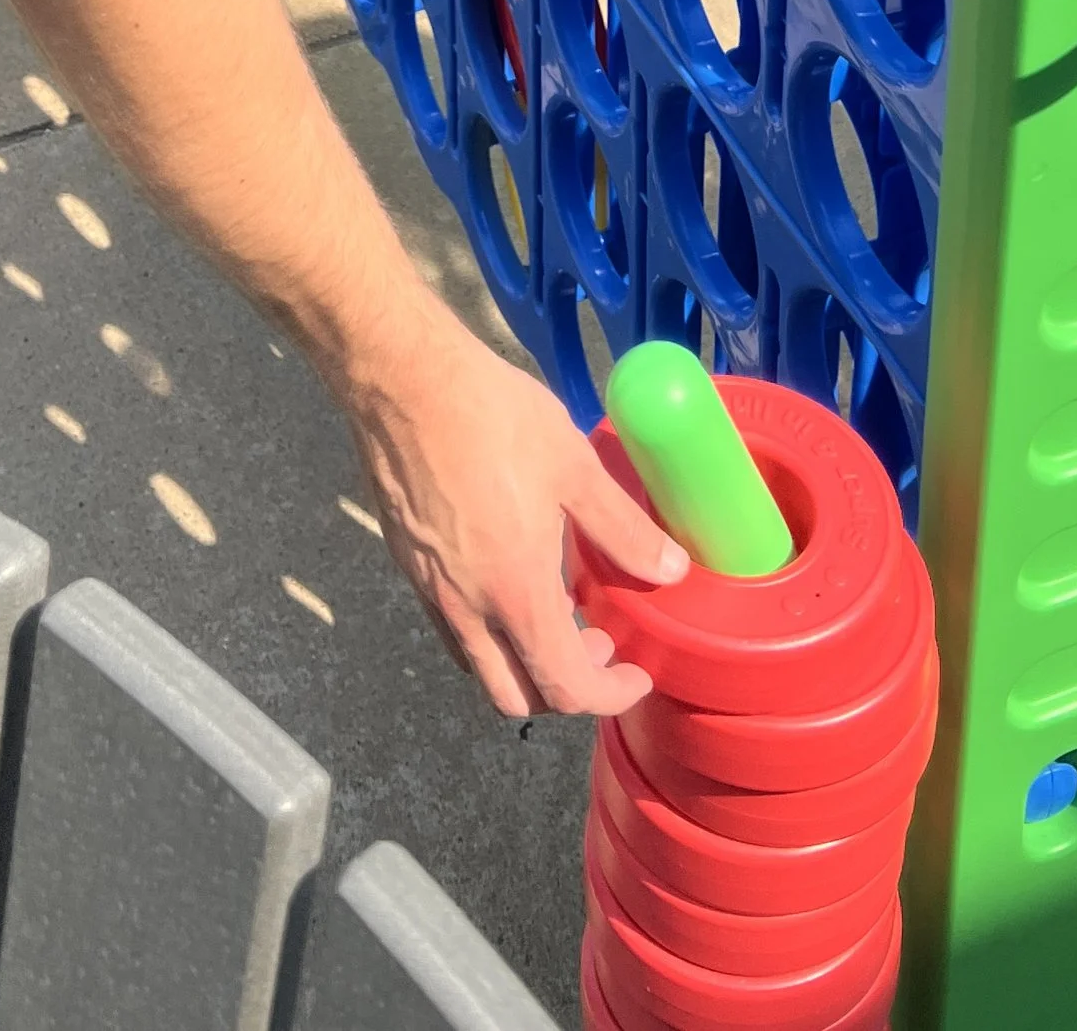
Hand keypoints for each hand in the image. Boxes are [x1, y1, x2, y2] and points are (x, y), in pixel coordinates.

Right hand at [347, 306, 686, 717]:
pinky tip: (509, 573)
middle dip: (563, 689)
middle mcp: (466, 608)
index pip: (564, 687)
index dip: (609, 693)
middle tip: (598, 642)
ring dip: (522, 660)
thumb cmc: (493, 418)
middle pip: (514, 696)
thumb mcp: (574, 468)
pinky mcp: (407, 562)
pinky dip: (489, 628)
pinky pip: (451, 625)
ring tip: (558, 608)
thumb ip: (623, 528)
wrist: (405, 379)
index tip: (635, 673)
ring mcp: (429, 589)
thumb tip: (671, 570)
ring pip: (477, 664)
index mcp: (514, 594)